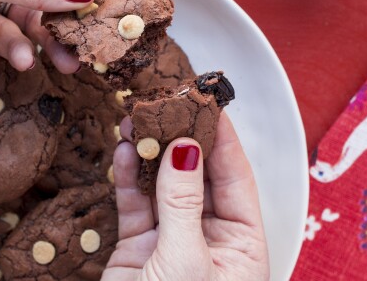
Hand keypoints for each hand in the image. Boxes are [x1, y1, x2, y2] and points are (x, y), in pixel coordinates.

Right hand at [103, 113, 269, 280]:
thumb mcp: (186, 260)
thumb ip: (183, 202)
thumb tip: (184, 149)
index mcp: (241, 246)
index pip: (236, 181)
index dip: (223, 141)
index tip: (209, 107)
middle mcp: (209, 239)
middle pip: (198, 177)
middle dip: (181, 140)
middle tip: (167, 106)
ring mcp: (172, 241)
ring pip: (163, 187)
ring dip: (149, 154)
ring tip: (137, 122)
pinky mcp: (138, 246)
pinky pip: (135, 205)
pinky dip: (128, 178)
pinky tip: (124, 151)